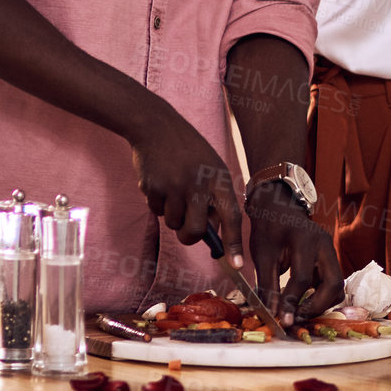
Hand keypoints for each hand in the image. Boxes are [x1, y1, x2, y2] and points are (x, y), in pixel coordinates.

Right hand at [129, 113, 244, 263]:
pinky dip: (158, 202)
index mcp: (219, 178)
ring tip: (173, 188)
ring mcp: (175, 186)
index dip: (234, 243)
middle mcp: (199, 184)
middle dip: (190, 237)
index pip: (232, 216)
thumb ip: (215, 197)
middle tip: (188, 230)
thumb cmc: (188, 149)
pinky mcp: (153, 188)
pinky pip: (156, 211)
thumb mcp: (211, 166)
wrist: (156, 125)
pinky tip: (160, 181)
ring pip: (174, 224)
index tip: (237, 265)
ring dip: (172, 214)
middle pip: (196, 231)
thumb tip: (214, 232)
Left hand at [245, 179, 343, 324]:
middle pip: (333, 283)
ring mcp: (330, 251)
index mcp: (305, 240)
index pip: (303, 277)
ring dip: (323, 303)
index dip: (292, 302)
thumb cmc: (268, 229)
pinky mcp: (330, 258)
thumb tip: (272, 315)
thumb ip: (268, 286)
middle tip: (298, 318)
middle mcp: (324, 245)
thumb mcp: (263, 256)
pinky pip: (333, 282)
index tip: (283, 320)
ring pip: (338, 285)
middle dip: (317, 306)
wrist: (278, 207)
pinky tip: (305, 303)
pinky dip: (323, 296)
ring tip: (301, 313)